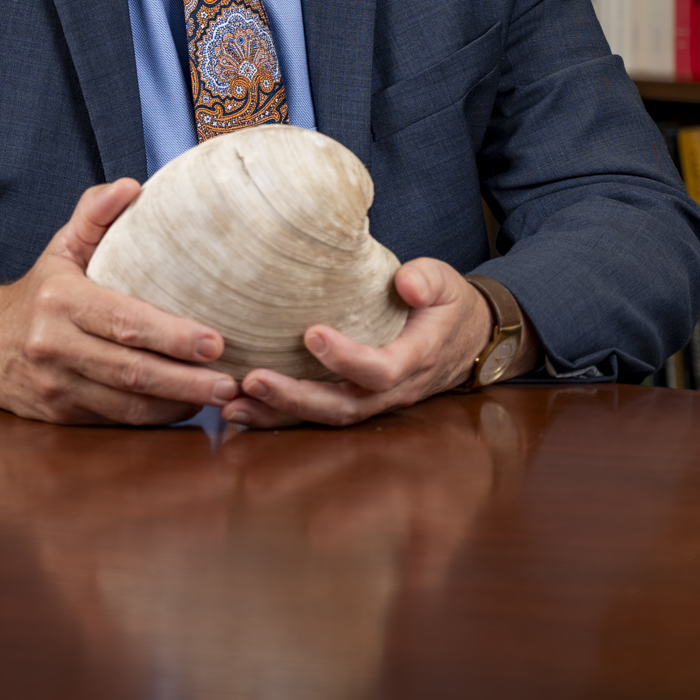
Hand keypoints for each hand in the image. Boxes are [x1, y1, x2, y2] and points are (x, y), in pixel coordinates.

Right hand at [0, 179, 241, 424]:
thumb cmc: (39, 290)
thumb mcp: (61, 247)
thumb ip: (94, 214)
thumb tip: (132, 186)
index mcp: (60, 301)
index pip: (125, 322)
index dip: (172, 336)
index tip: (215, 341)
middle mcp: (55, 347)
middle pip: (131, 371)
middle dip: (185, 379)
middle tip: (229, 380)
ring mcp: (57, 387)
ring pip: (126, 405)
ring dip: (175, 404)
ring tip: (219, 396)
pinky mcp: (61, 416)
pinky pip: (116, 421)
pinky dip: (153, 417)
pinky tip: (184, 407)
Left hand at [222, 259, 536, 429]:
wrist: (466, 341)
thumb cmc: (448, 306)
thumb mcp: (446, 283)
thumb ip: (427, 282)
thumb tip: (405, 283)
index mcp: (415, 359)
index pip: (381, 370)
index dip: (347, 358)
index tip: (310, 333)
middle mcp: (392, 391)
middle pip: (343, 406)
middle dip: (296, 398)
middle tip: (252, 379)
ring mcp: (373, 402)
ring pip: (325, 418)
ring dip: (278, 415)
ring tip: (233, 404)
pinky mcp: (355, 401)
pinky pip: (317, 417)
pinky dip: (279, 418)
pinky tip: (240, 410)